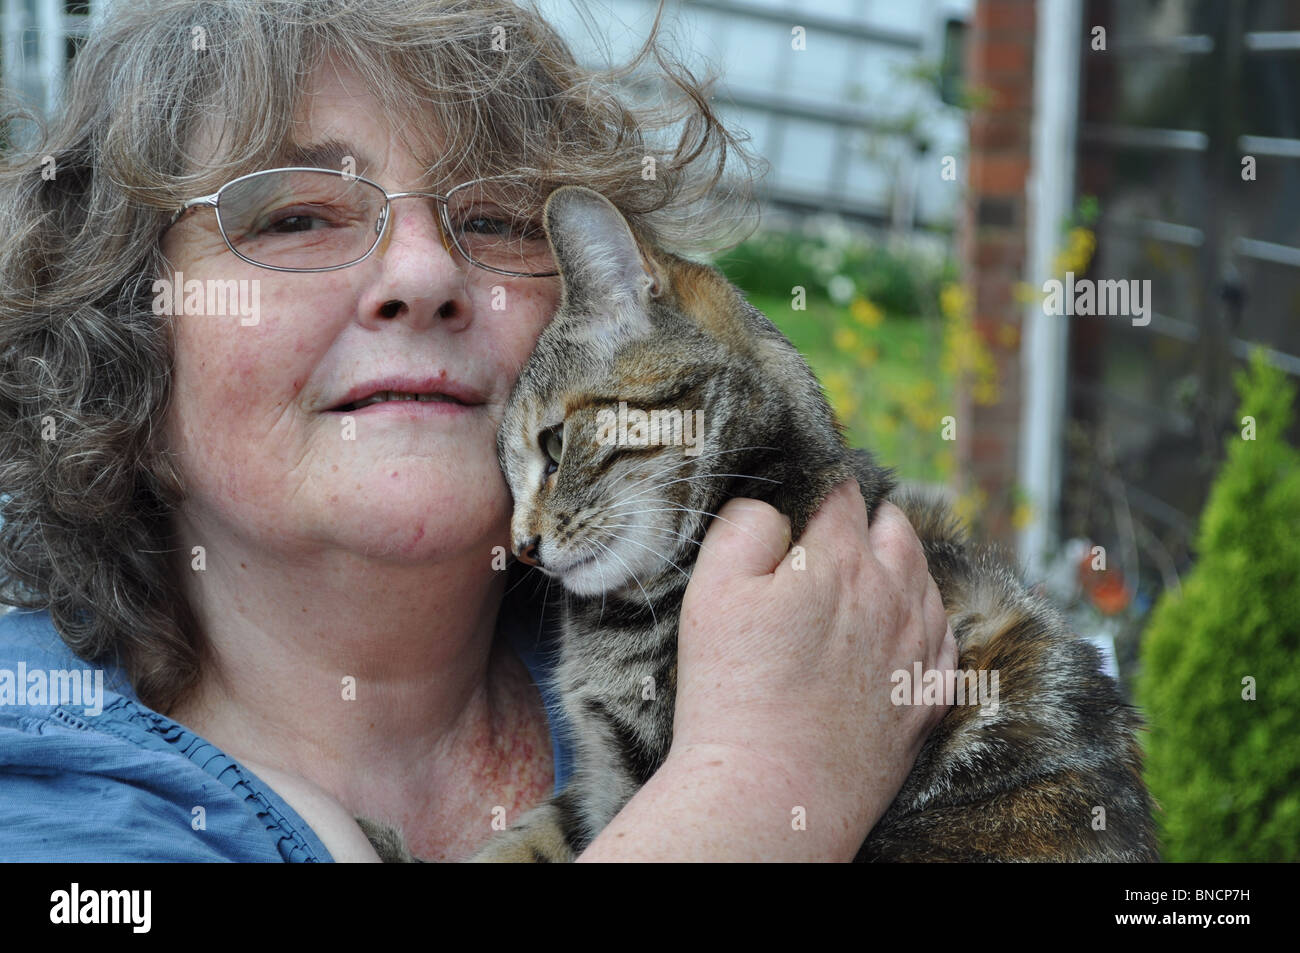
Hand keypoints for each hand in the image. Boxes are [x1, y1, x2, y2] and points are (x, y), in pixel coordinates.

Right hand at [668, 480, 956, 859]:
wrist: (772, 792)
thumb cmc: (733, 692)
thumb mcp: (712, 591)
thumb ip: (745, 527)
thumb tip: (774, 506)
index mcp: (840, 559)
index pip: (843, 489)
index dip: (822, 481)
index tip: (806, 490)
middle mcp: (893, 593)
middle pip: (896, 525)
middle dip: (866, 518)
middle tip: (832, 534)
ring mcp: (919, 646)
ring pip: (925, 577)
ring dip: (899, 566)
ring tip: (862, 578)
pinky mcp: (929, 695)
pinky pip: (945, 636)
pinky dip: (923, 620)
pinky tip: (896, 631)